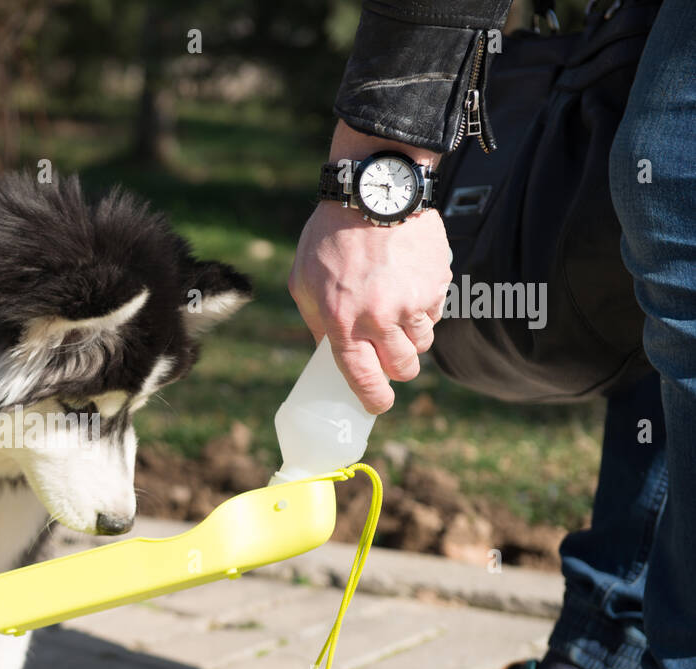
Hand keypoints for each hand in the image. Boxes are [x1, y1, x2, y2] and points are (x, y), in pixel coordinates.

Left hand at [287, 123, 452, 414]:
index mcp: (343, 322)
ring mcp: (413, 301)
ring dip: (411, 335)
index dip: (373, 398)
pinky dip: (424, 306)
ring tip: (396, 309)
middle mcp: (381, 318)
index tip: (377, 405)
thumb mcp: (303, 280)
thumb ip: (316, 320)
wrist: (372, 190)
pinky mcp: (438, 282)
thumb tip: (327, 351)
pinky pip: (436, 311)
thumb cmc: (329, 236)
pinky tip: (407, 282)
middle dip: (398, 368)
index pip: (363, 377)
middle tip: (390, 356)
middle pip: (404, 367)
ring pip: (423, 342)